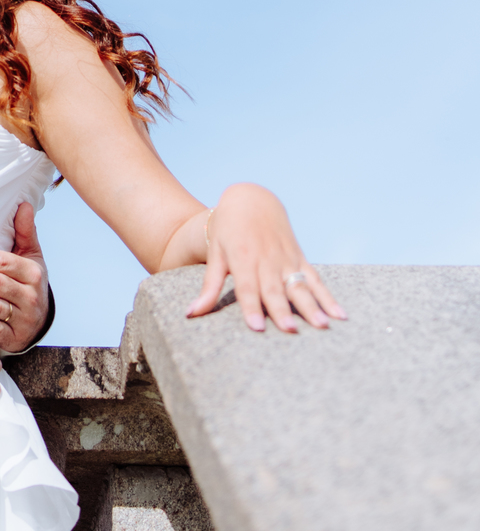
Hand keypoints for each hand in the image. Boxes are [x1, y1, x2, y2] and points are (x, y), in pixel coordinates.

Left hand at [186, 182, 346, 332]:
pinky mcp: (300, 259)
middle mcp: (267, 260)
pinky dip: (328, 297)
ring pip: (299, 285)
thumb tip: (191, 314)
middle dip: (282, 310)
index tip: (257, 328)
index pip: (246, 287)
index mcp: (243, 258)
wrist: (251, 199)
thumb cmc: (228, 230)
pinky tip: (339, 315)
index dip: (251, 306)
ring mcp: (286, 259)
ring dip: (312, 306)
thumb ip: (209, 287)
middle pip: (274, 289)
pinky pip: (316, 279)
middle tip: (290, 330)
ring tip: (322, 326)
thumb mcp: (215, 254)